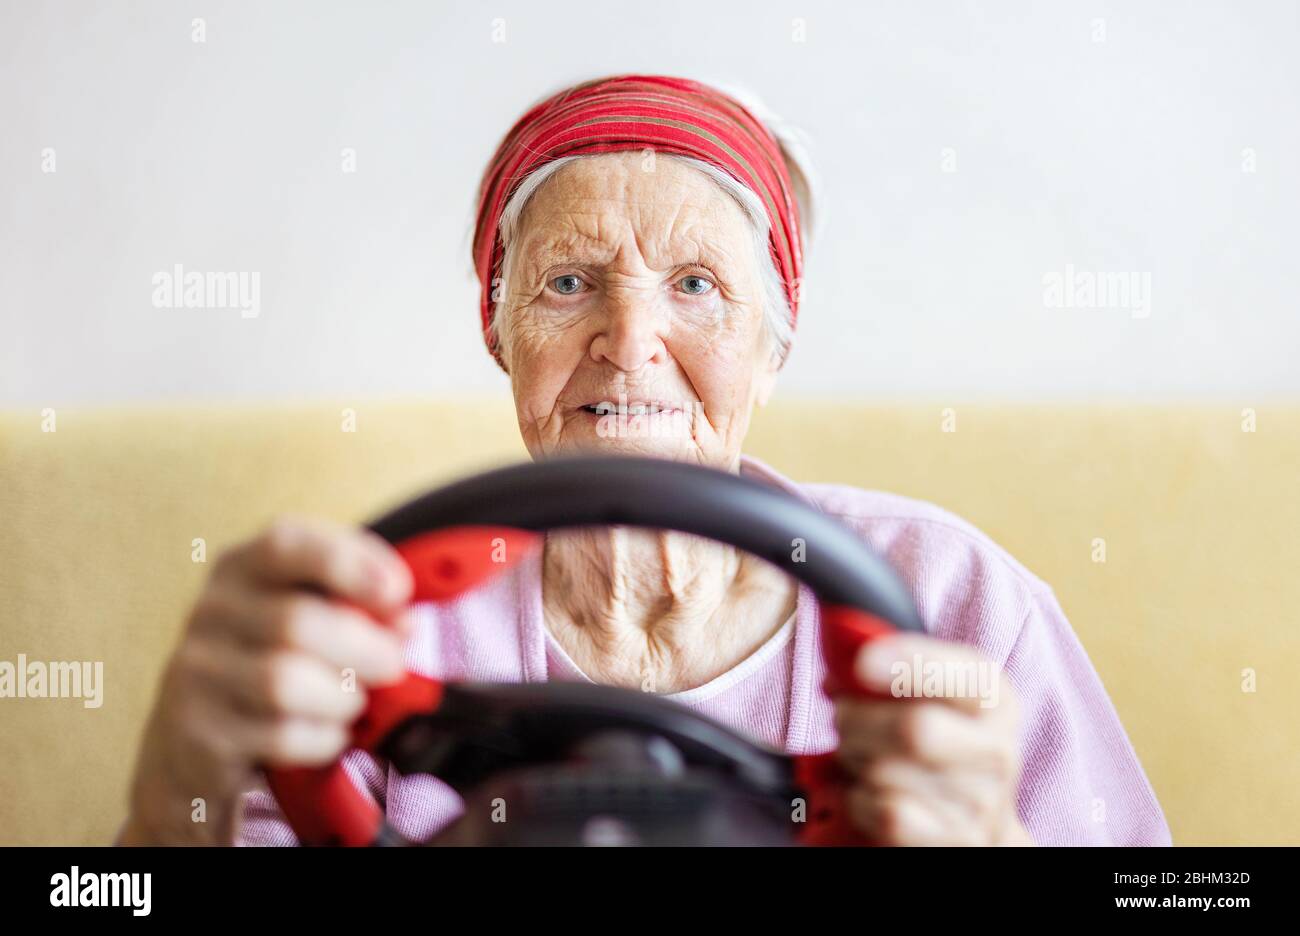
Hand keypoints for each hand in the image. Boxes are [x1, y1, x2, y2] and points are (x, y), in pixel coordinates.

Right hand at [120, 517, 413, 844]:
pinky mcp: (199, 732)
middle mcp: (210, 612)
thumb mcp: (308, 616)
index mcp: (241, 567)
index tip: (398, 592)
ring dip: (341, 696)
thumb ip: (357, 605)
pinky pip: (280, 734)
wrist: (194, 742)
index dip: (348, 562)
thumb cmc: (271, 662)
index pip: (286, 544)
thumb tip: (402, 622)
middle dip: (363, 647)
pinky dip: (322, 738)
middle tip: (394, 664)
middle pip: (296, 622)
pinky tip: (328, 734)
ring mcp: (197, 672)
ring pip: (285, 682)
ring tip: (354, 701)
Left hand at [834, 634, 1032, 845]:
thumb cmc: (942, 741)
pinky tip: (867, 791)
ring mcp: (982, 802)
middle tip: (842, 715)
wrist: (983, 820)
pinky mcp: (956, 840)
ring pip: (887, 771)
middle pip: (914, 729)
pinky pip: (886, 812)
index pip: (961, 675)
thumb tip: (842, 657)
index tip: (863, 662)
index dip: (910, 665)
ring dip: (853, 759)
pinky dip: (860, 799)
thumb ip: (896, 666)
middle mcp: (998, 749)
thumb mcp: (935, 694)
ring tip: (858, 754)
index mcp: (994, 697)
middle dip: (858, 719)